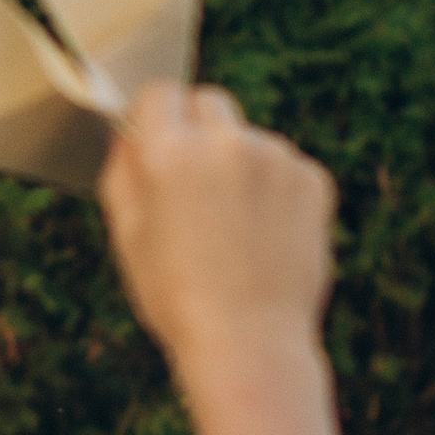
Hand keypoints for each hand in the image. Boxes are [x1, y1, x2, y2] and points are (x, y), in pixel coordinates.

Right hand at [99, 81, 335, 388]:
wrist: (248, 342)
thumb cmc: (174, 294)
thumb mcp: (125, 231)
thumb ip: (122, 168)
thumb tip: (129, 131)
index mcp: (169, 153)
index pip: (160, 93)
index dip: (153, 116)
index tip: (155, 140)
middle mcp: (226, 143)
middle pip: (208, 102)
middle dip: (196, 130)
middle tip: (193, 183)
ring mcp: (276, 159)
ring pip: (247, 136)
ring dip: (237, 161)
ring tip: (231, 225)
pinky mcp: (312, 180)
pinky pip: (283, 164)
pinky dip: (271, 186)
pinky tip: (262, 232)